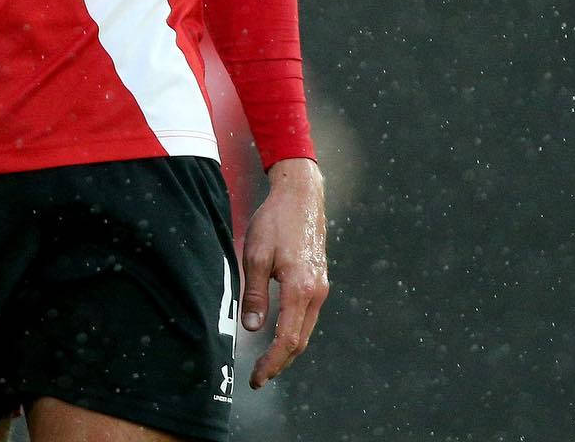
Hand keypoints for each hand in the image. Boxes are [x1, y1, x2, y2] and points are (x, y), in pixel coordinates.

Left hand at [240, 156, 328, 388]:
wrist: (301, 194)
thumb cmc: (276, 220)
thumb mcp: (256, 255)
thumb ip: (255, 294)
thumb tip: (252, 328)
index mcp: (300, 289)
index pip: (287, 340)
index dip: (271, 363)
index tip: (255, 379)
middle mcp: (316, 291)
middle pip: (300, 340)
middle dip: (279, 362)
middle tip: (258, 377)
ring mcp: (321, 284)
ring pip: (306, 329)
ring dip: (287, 348)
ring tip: (266, 361)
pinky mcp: (319, 277)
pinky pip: (308, 314)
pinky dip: (294, 330)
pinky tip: (280, 332)